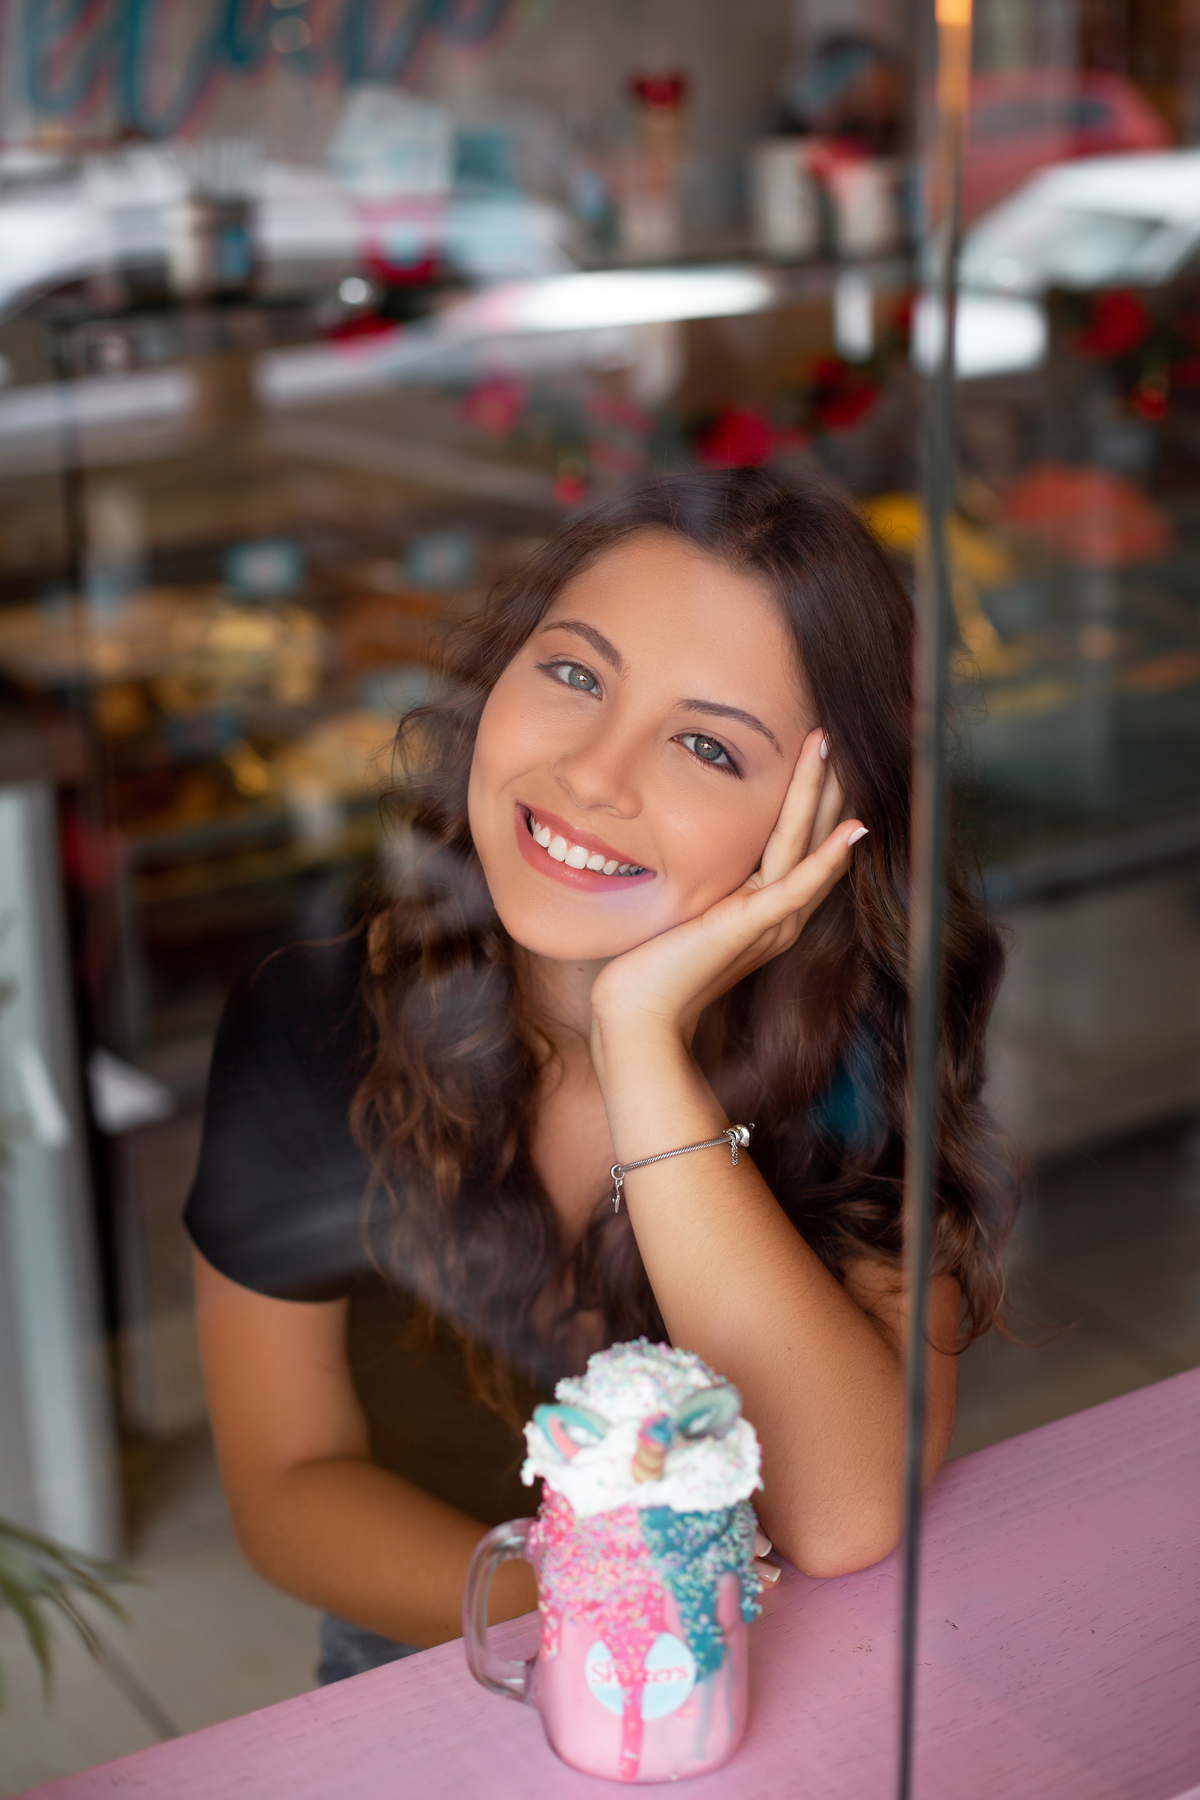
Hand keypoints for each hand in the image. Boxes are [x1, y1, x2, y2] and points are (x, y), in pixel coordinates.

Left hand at [590, 729, 864, 1043]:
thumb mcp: (689, 908)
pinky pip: (798, 886)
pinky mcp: (751, 928)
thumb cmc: (654, 964)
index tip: (820, 748)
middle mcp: (780, 914)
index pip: (803, 841)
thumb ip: (708, 882)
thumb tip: (697, 844)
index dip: (816, 796)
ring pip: (806, 845)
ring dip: (823, 795)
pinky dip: (826, 859)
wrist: (639, 1014)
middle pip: (814, 835)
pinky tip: (852, 830)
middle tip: (839, 729)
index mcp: (768, 907)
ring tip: (831, 746)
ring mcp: (771, 922)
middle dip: (827, 781)